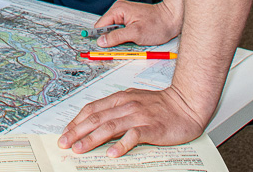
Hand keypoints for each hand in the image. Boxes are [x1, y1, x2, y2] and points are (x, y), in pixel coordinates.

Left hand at [57, 86, 206, 156]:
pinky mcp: (151, 127)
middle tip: (64, 143)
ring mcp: (139, 116)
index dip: (77, 121)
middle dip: (77, 131)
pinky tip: (111, 153)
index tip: (66, 132)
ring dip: (92, 139)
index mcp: (121, 98)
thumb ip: (117, 110)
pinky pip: (133, 136)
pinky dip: (121, 145)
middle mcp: (127, 105)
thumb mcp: (135, 101)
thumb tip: (96, 124)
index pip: (93, 109)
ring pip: (110, 126)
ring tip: (79, 149)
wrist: (187, 104)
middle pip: (97, 118)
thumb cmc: (161, 106)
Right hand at [91, 0, 181, 48]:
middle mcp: (119, 10)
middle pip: (107, 29)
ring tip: (130, 43)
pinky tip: (133, 41)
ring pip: (115, 32)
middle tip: (120, 48)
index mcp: (118, 9)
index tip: (101, 49)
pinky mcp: (130, 21)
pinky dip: (125, 38)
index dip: (100, 38)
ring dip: (119, 40)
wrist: (173, 19)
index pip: (100, 25)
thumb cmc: (157, 24)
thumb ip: (116, 37)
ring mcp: (125, 15)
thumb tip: (100, 41)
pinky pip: (122, 32)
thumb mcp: (135, 33)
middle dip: (112, 40)